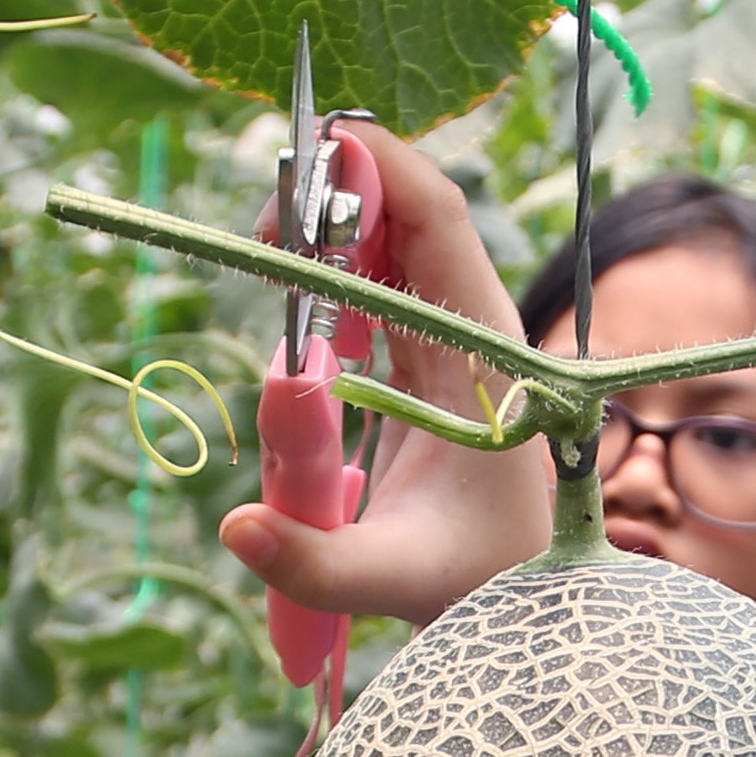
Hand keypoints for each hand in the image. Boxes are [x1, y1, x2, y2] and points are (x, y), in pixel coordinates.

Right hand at [216, 123, 550, 628]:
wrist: (521, 596)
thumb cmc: (475, 581)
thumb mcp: (393, 580)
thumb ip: (312, 560)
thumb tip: (234, 525)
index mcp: (483, 346)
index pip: (438, 216)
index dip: (376, 168)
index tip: (302, 160)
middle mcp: (472, 324)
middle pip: (408, 211)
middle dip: (332, 193)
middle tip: (258, 230)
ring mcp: (448, 335)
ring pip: (389, 242)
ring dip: (326, 234)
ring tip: (267, 258)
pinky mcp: (423, 356)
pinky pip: (377, 285)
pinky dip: (331, 277)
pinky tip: (297, 309)